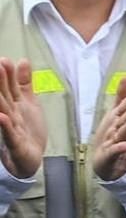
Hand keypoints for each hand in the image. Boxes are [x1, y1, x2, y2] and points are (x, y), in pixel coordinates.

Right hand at [0, 58, 46, 179]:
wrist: (29, 158)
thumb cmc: (27, 130)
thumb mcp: (29, 103)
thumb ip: (25, 83)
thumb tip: (23, 60)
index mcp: (13, 104)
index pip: (9, 87)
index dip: (6, 74)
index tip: (4, 59)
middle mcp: (8, 114)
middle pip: (3, 96)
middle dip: (0, 82)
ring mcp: (10, 128)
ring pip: (3, 112)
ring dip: (0, 99)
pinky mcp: (14, 143)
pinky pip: (9, 134)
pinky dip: (5, 125)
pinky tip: (2, 117)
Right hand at [89, 76, 125, 181]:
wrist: (101, 161)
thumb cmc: (110, 135)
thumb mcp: (117, 115)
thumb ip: (123, 97)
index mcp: (116, 118)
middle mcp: (114, 127)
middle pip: (125, 116)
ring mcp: (110, 141)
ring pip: (121, 133)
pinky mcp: (108, 156)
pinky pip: (114, 152)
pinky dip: (120, 148)